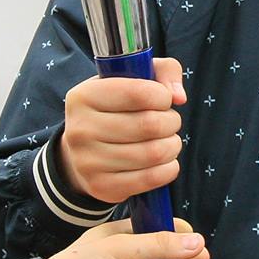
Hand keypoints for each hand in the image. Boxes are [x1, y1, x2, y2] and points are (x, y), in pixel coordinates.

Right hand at [60, 57, 186, 203]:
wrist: (83, 152)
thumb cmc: (115, 109)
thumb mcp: (132, 80)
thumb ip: (162, 72)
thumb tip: (178, 96)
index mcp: (84, 96)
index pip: (139, 93)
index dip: (163, 97)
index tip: (163, 100)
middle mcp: (80, 129)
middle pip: (150, 125)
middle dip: (171, 122)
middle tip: (169, 123)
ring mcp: (88, 161)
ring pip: (153, 153)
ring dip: (172, 146)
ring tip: (168, 141)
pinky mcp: (101, 186)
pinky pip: (150, 179)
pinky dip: (168, 169)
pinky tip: (165, 161)